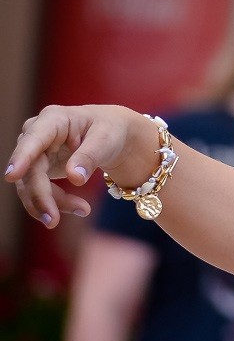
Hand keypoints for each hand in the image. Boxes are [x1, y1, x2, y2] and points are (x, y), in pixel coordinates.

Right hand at [5, 105, 158, 228]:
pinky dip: (56, 203)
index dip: (22, 157)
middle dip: (40, 196)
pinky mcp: (39, 168)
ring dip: (51, 203)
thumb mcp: (107, 140)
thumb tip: (75, 178)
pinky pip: (39, 190)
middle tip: (53, 220)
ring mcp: (35, 152)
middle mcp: (37, 134)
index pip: (33, 139)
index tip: (11, 177)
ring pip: (31, 184)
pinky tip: (79, 208)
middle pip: (30, 169)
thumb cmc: (110, 130)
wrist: (114, 135)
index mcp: (54, 119)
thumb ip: (90, 157)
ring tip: (83, 210)